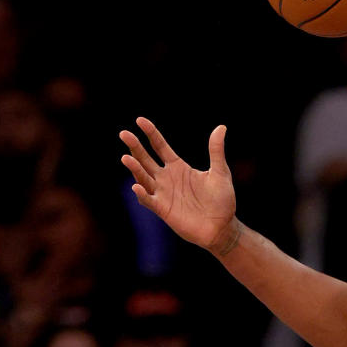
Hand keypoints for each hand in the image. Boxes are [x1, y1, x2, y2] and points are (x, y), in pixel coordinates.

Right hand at [119, 117, 237, 250]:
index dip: (151, 133)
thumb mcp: (220, 172)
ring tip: (126, 158)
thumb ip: (216, 151)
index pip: (160, 146)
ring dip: (134, 169)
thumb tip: (221, 127)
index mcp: (178, 167)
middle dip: (135, 147)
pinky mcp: (163, 209)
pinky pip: (148, 200)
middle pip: (146, 159)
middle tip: (124, 134)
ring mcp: (163, 193)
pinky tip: (136, 186)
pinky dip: (142, 194)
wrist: (222, 226)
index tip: (140, 120)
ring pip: (143, 178)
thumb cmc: (222, 200)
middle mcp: (166, 178)